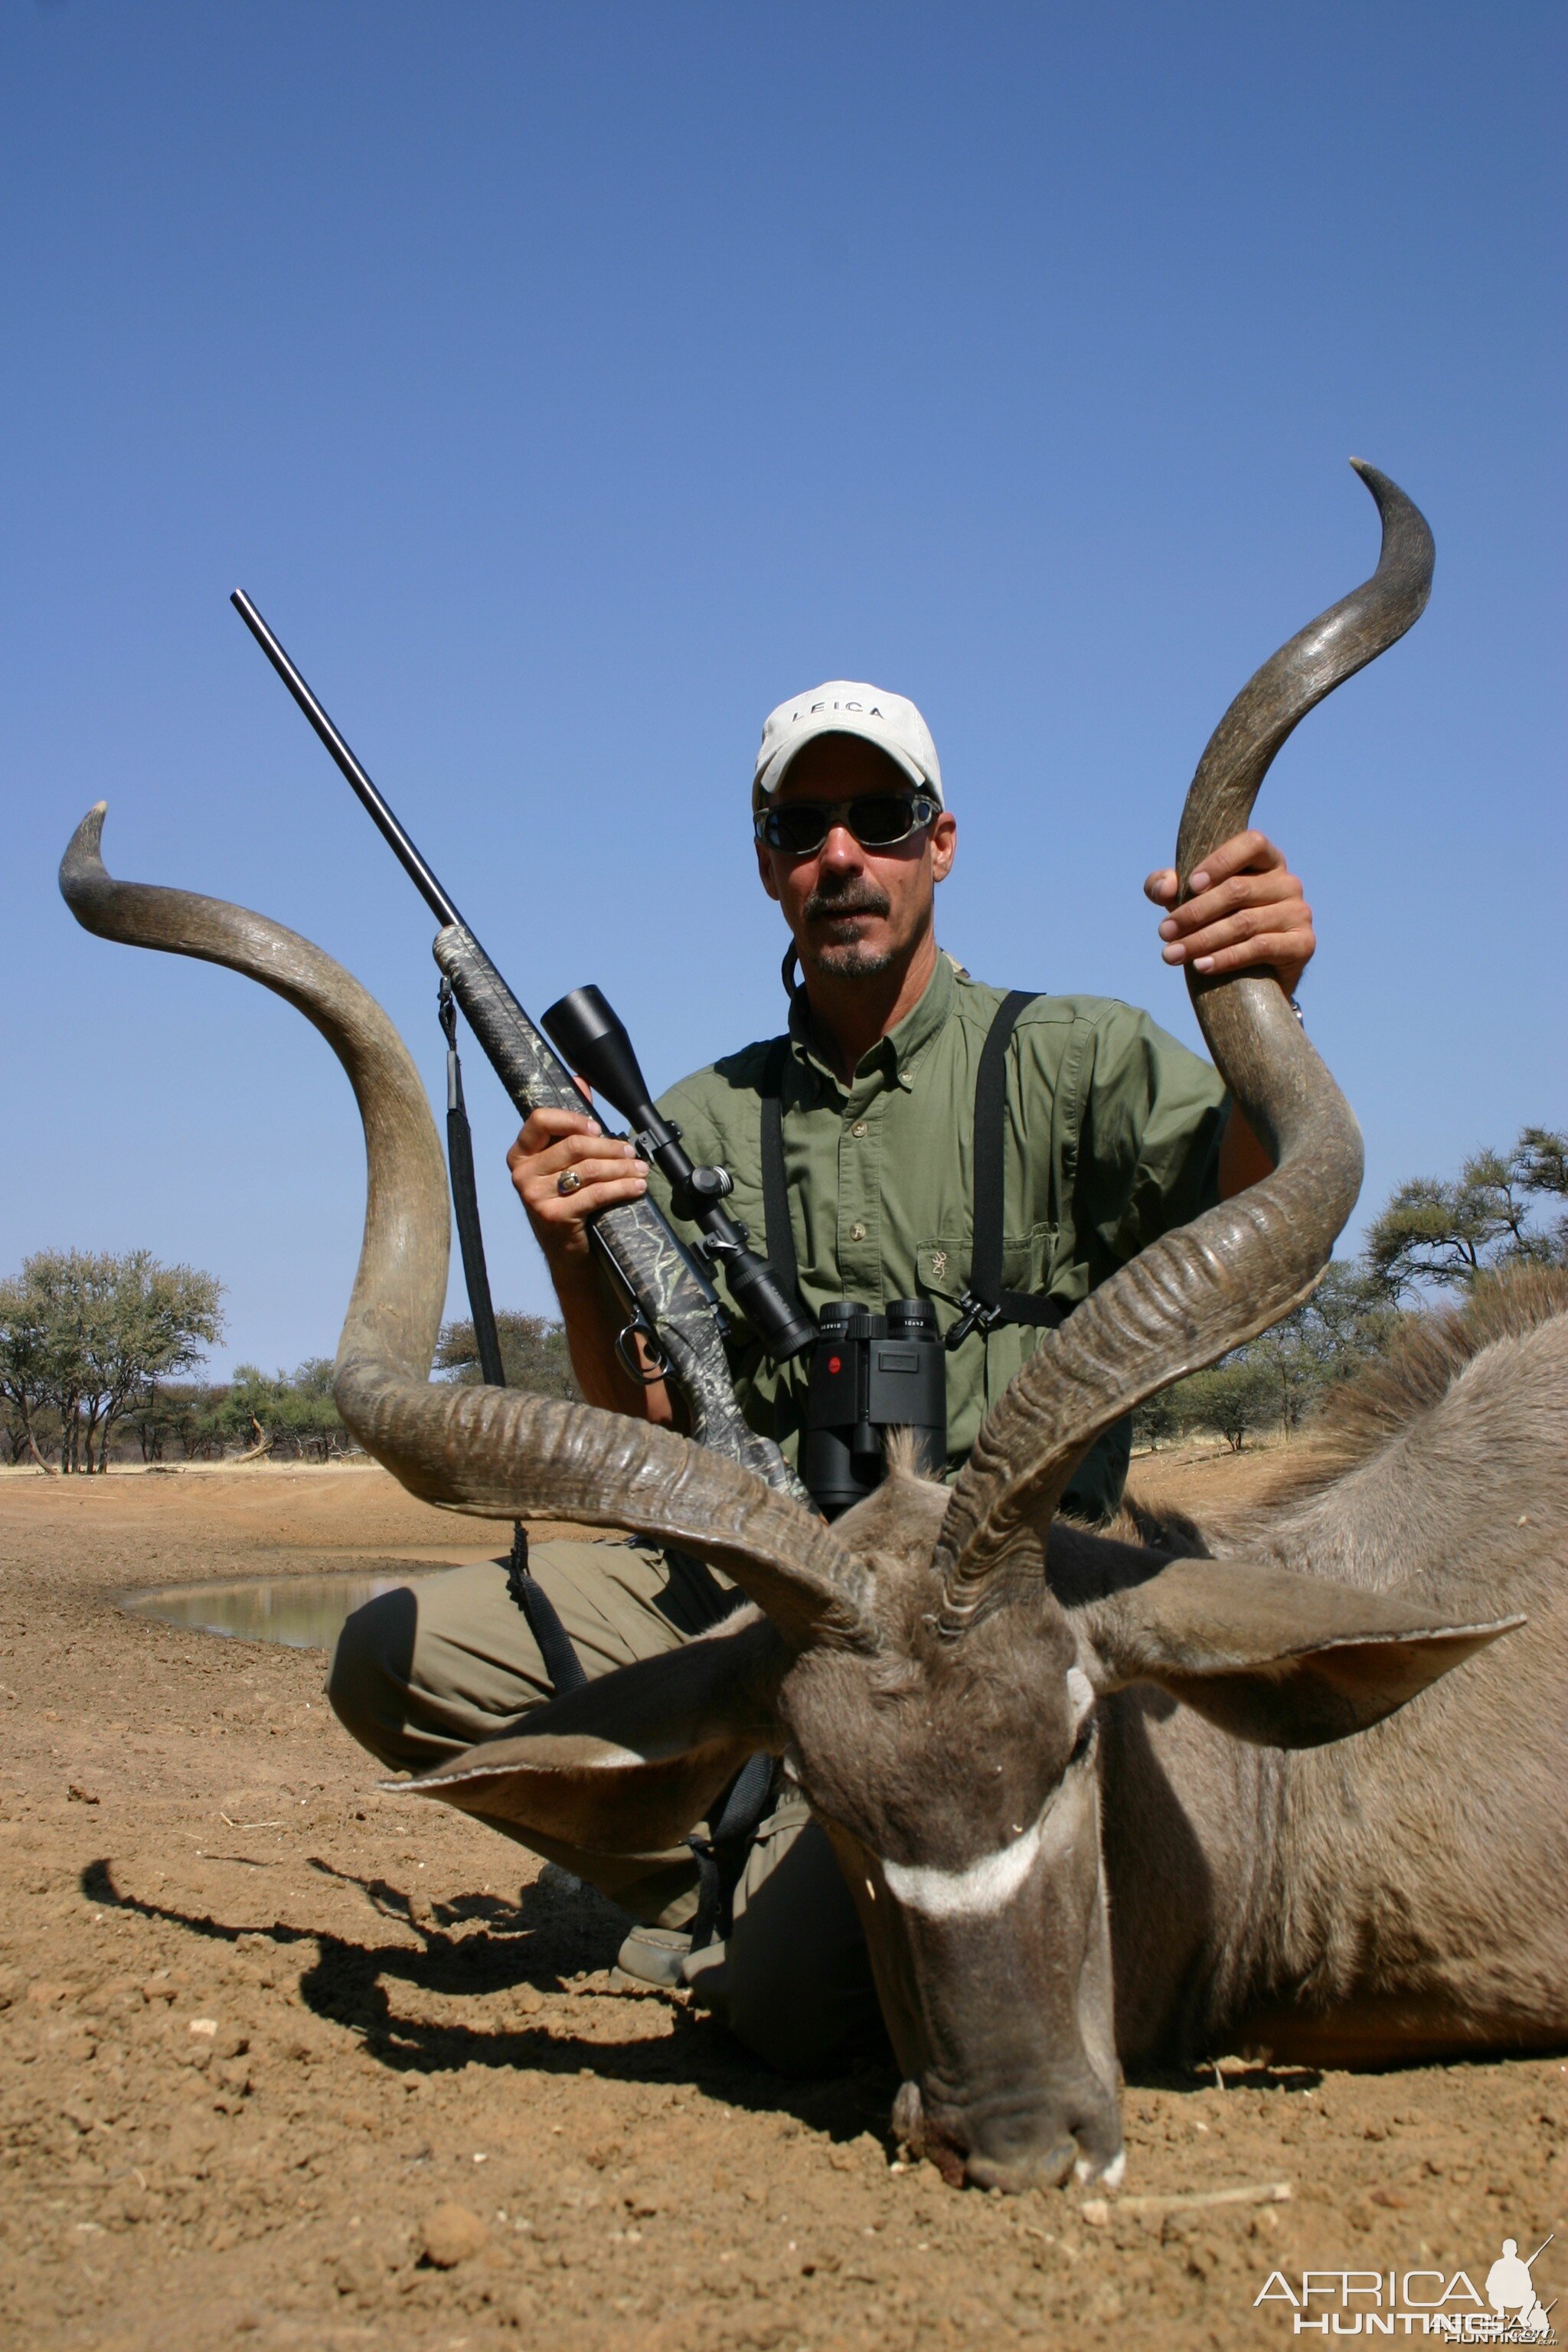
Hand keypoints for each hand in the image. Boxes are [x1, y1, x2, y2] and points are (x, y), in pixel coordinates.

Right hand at [506, 1103, 646, 1264]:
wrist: (564, 1250)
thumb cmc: (566, 1198)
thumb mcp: (562, 1161)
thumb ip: (570, 1122)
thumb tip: (580, 1080)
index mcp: (520, 1153)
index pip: (540, 1120)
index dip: (571, 1119)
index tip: (597, 1127)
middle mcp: (522, 1173)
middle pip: (573, 1146)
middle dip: (610, 1147)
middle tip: (631, 1153)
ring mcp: (535, 1196)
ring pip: (589, 1170)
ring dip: (621, 1168)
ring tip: (640, 1169)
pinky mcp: (554, 1215)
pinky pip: (596, 1193)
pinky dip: (622, 1188)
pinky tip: (637, 1186)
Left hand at [1144, 829, 1314, 996]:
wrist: (1256, 974)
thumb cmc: (1219, 924)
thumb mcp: (1190, 901)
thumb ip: (1168, 886)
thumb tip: (1165, 886)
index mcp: (1266, 861)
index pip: (1252, 843)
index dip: (1221, 861)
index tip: (1190, 885)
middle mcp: (1287, 882)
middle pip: (1238, 890)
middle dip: (1194, 912)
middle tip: (1164, 932)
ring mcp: (1299, 912)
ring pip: (1244, 922)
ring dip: (1202, 940)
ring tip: (1172, 954)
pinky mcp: (1303, 943)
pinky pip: (1260, 947)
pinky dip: (1226, 957)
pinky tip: (1201, 966)